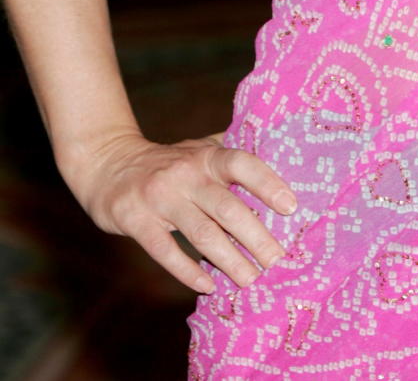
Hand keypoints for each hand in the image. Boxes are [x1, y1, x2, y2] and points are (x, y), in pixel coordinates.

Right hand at [63, 129, 296, 292]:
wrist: (108, 163)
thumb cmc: (167, 162)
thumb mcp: (198, 149)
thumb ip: (230, 155)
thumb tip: (278, 162)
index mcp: (206, 156)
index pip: (243, 164)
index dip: (268, 183)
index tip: (291, 207)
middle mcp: (186, 174)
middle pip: (228, 208)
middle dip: (257, 237)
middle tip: (279, 262)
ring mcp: (160, 197)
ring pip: (202, 234)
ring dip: (230, 261)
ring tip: (251, 281)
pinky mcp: (135, 220)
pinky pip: (165, 251)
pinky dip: (188, 272)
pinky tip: (208, 286)